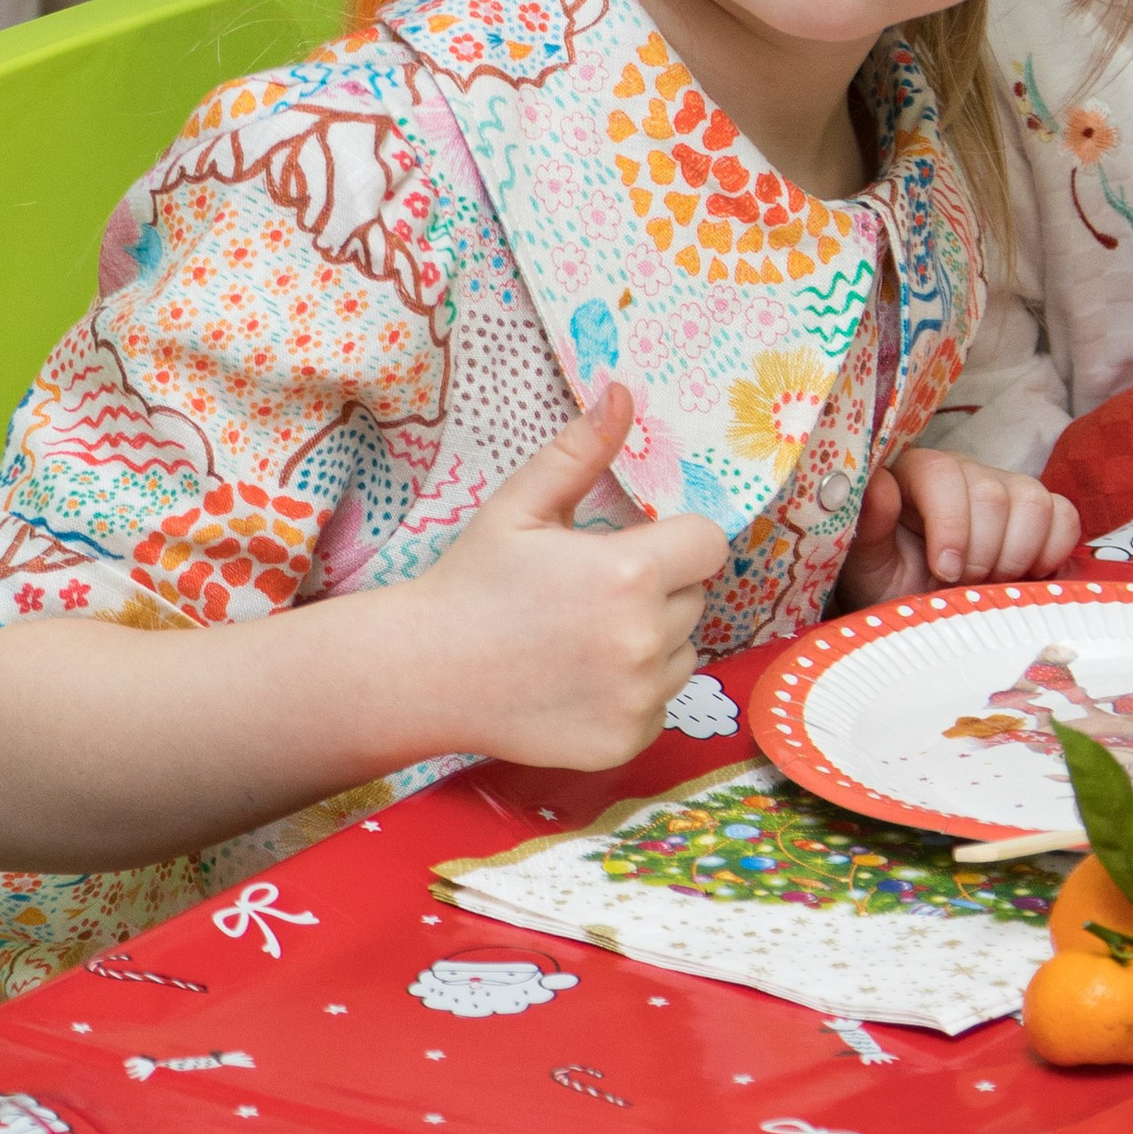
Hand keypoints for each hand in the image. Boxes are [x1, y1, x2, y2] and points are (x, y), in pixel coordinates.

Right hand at [411, 386, 726, 769]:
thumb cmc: (473, 582)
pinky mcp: (626, 741)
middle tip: (591, 595)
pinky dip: (635, 692)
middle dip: (658, 590)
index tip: (633, 548)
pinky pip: (662, 703)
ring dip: (652, 642)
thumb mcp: (521, 506)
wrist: (424, 674)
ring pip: (684, 651)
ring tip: (584, 638)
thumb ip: (581, 450)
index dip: (675, 541)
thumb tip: (622, 391)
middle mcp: (644, 640)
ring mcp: (638, 698)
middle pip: (694, 598)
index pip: (708, 545)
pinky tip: (580, 680)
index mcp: (629, 574)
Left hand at [838, 449, 1080, 606]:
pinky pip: (1065, 517)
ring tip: (992, 585)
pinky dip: (1052, 552)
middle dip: (983, 553)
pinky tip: (1026, 578)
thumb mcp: (868, 566)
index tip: (946, 572)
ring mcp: (1007, 489)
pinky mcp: (1039, 513)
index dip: (951, 524)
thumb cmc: (891, 585)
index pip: (943, 474)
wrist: (923, 611)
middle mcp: (965, 472)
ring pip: (1033, 501)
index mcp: (917, 474)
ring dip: (1017, 555)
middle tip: (967, 587)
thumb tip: (880, 485)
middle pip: (992, 493)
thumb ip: (870, 527)